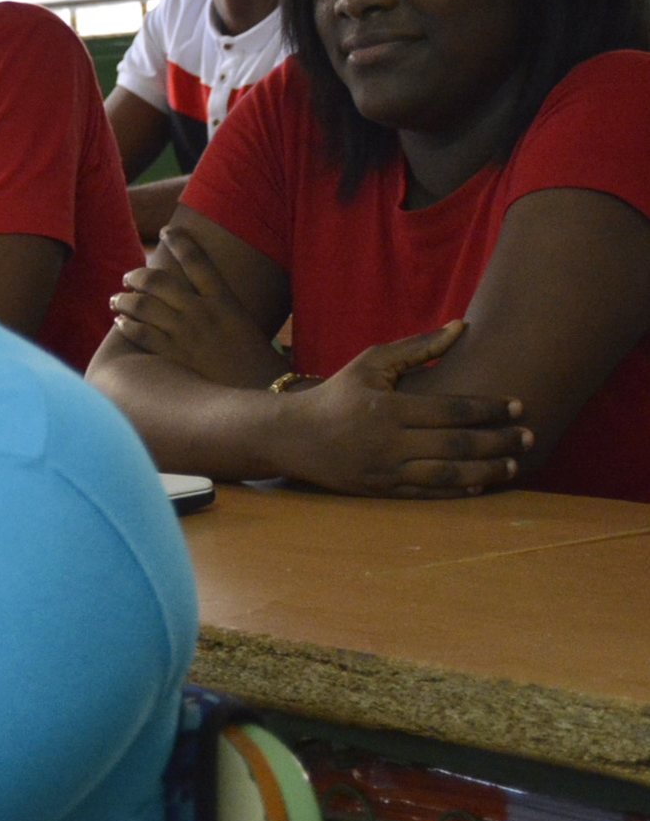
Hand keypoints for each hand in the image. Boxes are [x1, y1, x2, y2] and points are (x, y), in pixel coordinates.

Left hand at [110, 229, 281, 388]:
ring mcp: (187, 333)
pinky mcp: (175, 355)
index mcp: (225, 299)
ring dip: (124, 299)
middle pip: (159, 280)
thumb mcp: (242, 322)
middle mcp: (203, 311)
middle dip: (137, 275)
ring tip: (116, 299)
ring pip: (143, 305)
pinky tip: (120, 322)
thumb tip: (192, 295)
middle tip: (128, 277)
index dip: (181, 241)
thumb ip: (218, 305)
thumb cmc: (255, 359)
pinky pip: (140, 333)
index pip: (198, 261)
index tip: (167, 230)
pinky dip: (126, 324)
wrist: (263, 390)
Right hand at [281, 322, 534, 497]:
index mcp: (388, 408)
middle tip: (529, 436)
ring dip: (486, 471)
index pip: (452, 410)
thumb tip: (461, 327)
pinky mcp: (381, 490)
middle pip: (457, 444)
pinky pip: (427, 493)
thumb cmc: (338, 394)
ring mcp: (385, 469)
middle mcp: (388, 442)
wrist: (292, 436)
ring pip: (447, 474)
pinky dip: (458, 490)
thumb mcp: (371, 363)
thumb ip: (418, 347)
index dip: (489, 409)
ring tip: (513, 465)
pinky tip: (481, 485)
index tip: (519, 406)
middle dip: (498, 441)